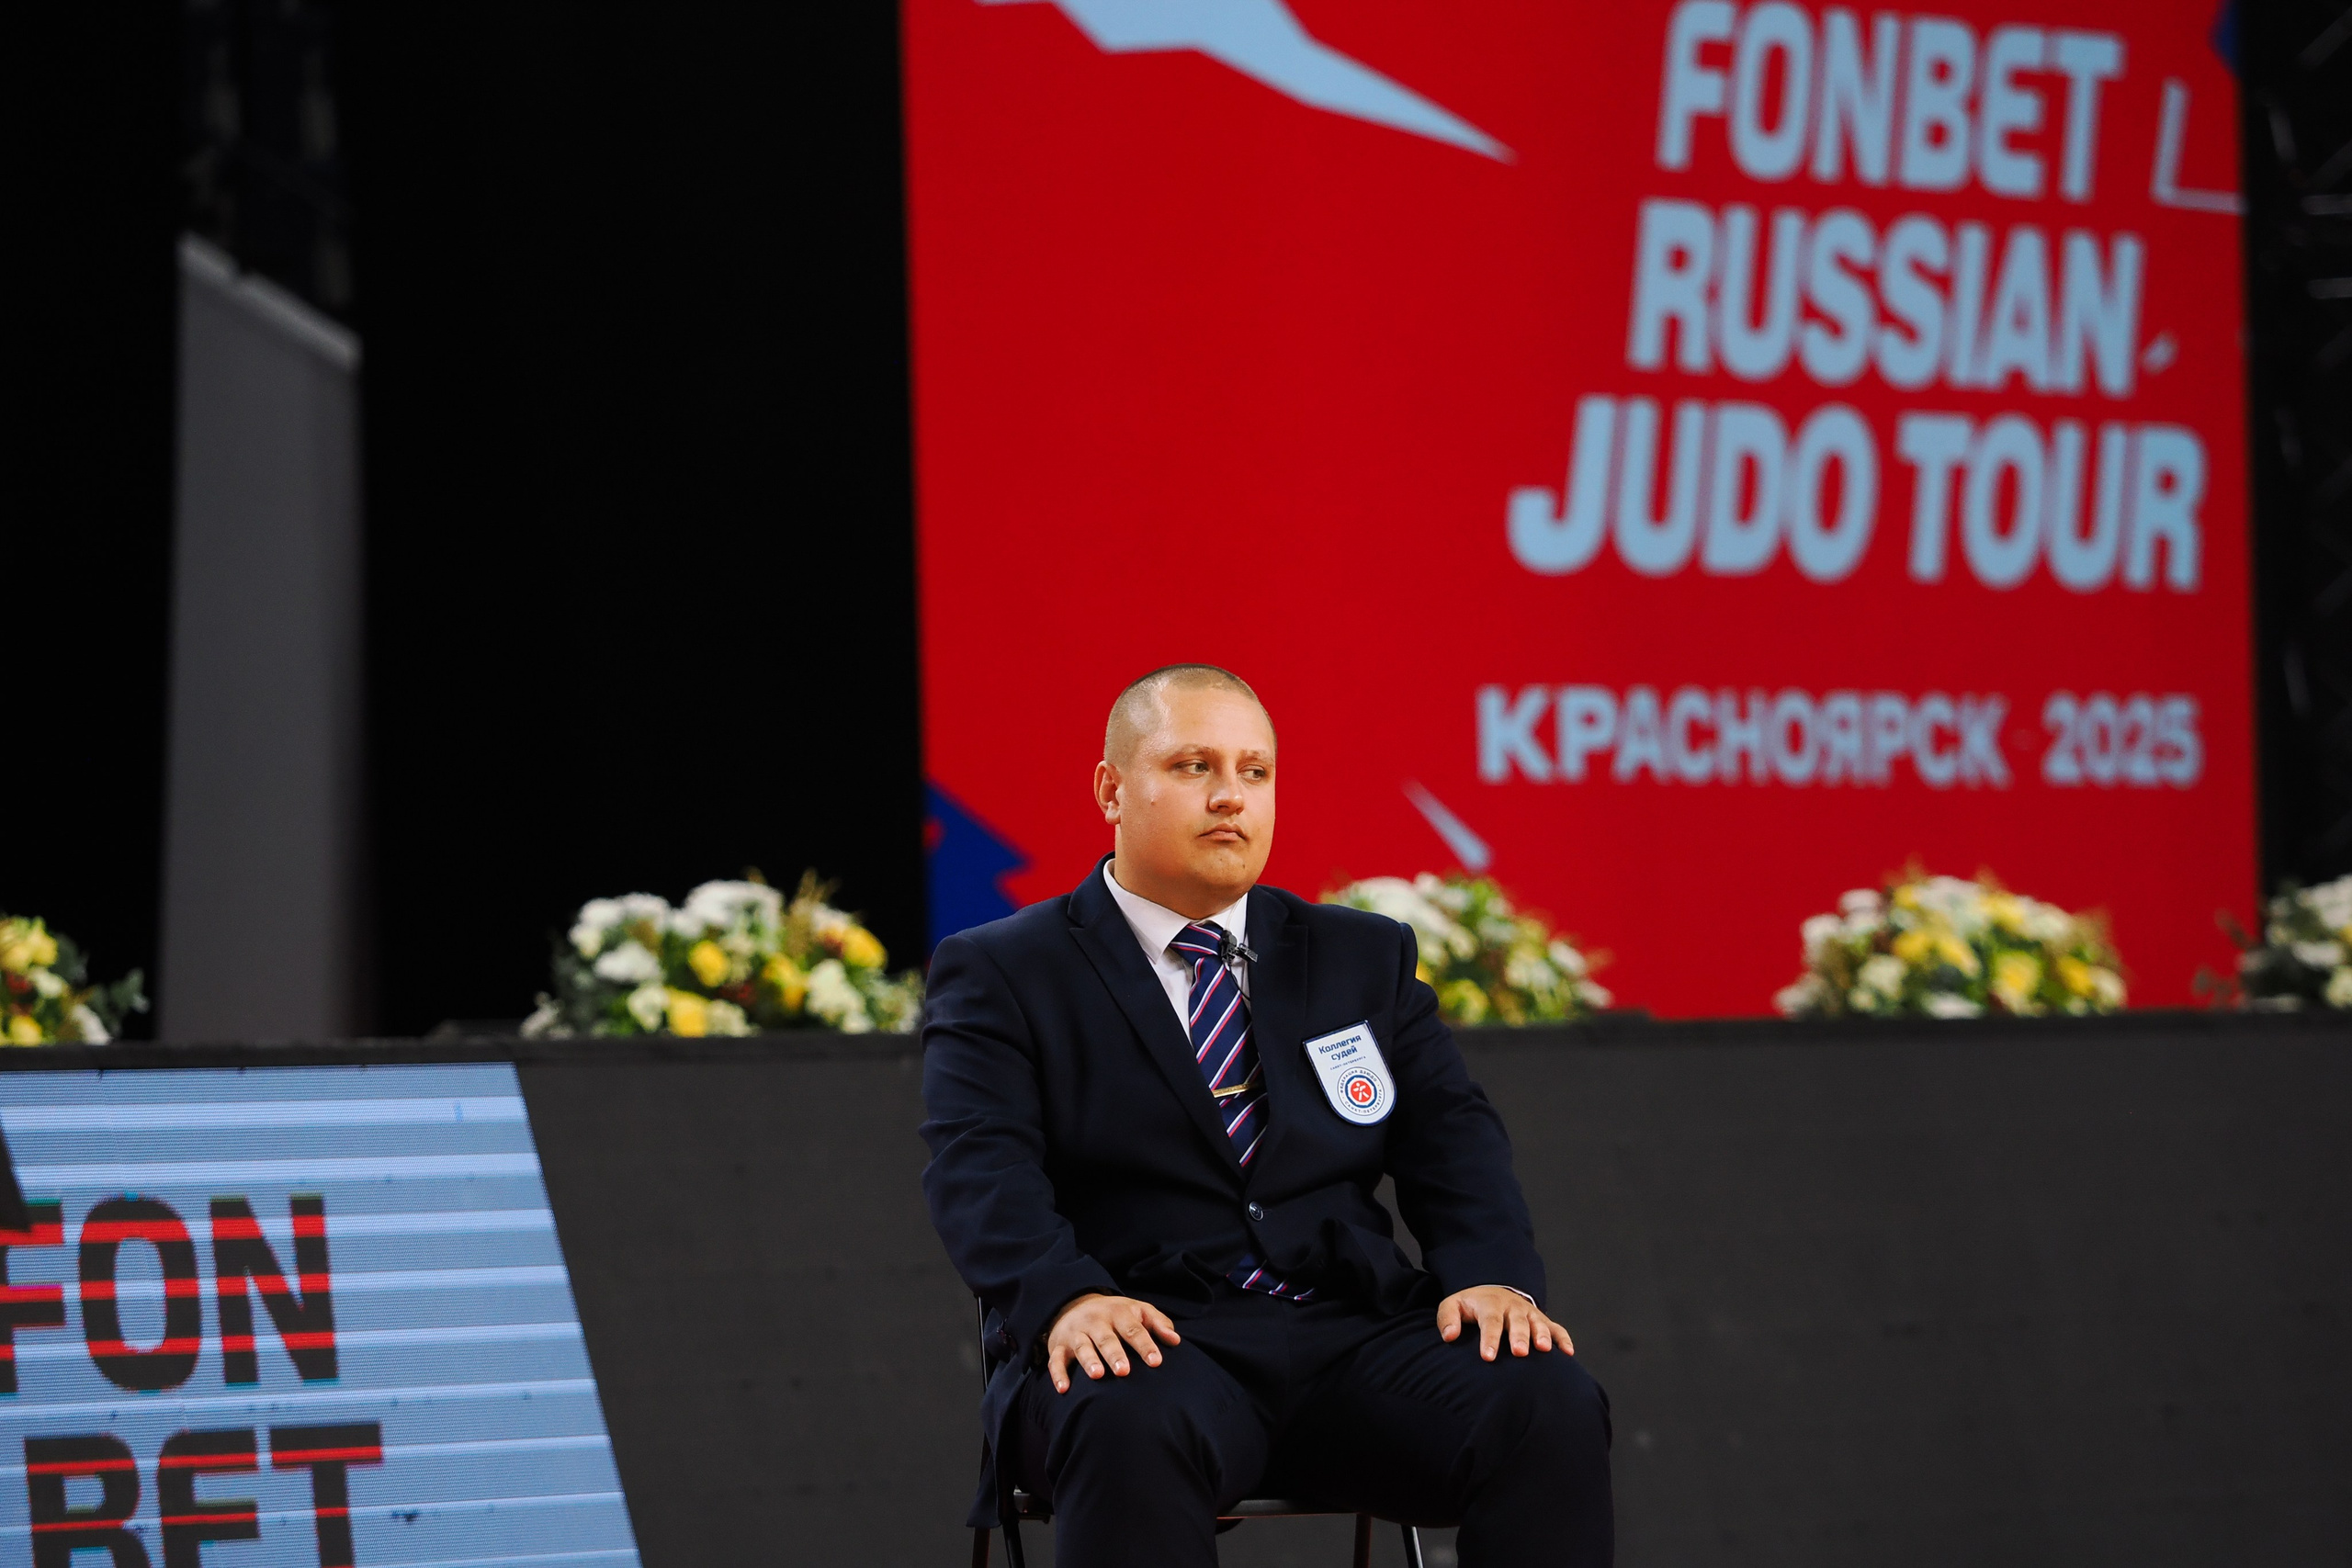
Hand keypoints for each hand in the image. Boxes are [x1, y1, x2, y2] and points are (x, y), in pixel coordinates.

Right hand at [1045, 1293, 1182, 1392]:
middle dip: (1115, 1354)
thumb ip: (1158, 1323)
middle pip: (1106, 1338)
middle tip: (1124, 1371)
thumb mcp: (1138, 1310)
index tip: (1156, 1362)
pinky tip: (1064, 1389)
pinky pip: (1055, 1360)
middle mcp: (1096, 1321)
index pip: (1133, 1329)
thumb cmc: (1115, 1314)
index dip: (1145, 1345)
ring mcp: (1076, 1333)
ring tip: (1098, 1375)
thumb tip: (1176, 1341)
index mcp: (1118, 1313)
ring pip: (1082, 1346)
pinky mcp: (1059, 1346)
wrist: (1074, 1304)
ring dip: (1089, 1360)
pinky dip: (1058, 1374)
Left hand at [1437, 1286, 1573, 1360]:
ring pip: (1538, 1323)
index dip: (1490, 1339)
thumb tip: (1449, 1336)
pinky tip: (1569, 1353)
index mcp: (1489, 1304)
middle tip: (1519, 1353)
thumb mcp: (1453, 1305)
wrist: (1492, 1291)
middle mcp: (1511, 1307)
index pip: (1490, 1322)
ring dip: (1542, 1335)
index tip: (1488, 1357)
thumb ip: (1447, 1319)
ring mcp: (1528, 1313)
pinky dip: (1563, 1339)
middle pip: (1517, 1322)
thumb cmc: (1471, 1306)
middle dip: (1519, 1337)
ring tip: (1544, 1349)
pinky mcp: (1541, 1320)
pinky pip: (1556, 1328)